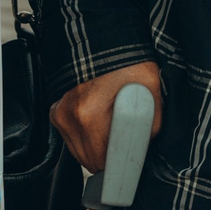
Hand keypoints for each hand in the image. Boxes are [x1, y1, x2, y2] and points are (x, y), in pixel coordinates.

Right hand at [49, 61, 164, 173]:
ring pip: (78, 151)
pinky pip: (71, 137)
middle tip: (122, 139)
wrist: (108, 44)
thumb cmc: (129, 64)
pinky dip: (84, 134)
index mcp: (91, 116)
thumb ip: (150, 128)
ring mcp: (61, 113)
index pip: (101, 163)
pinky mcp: (57, 111)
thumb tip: (143, 148)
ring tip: (109, 125)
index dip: (117, 166)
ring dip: (94, 146)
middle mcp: (71, 116)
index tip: (125, 162)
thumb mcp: (153, 94)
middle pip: (88, 160)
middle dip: (107, 156)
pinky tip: (97, 118)